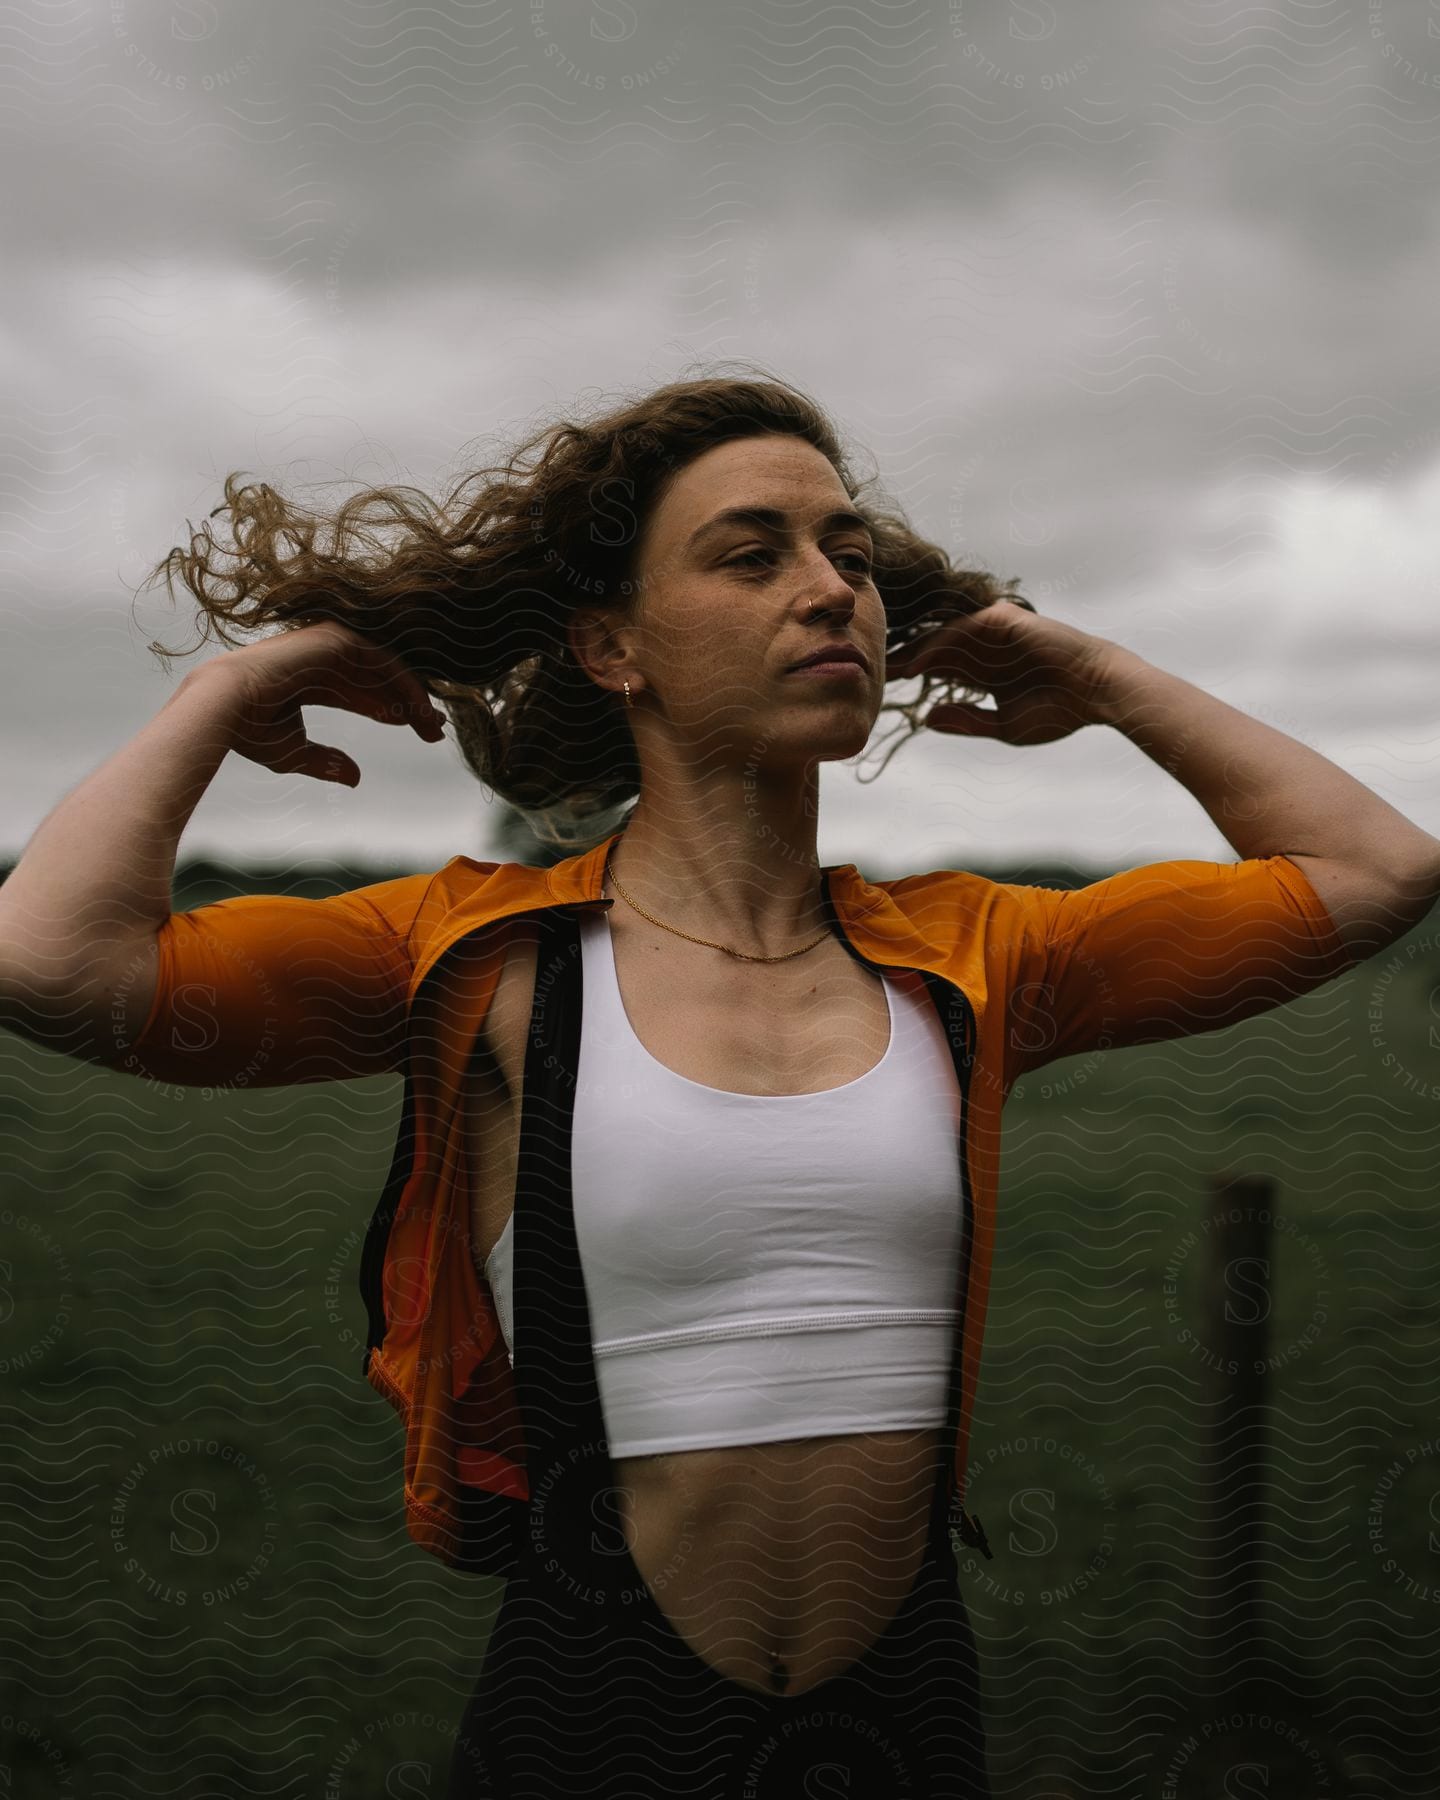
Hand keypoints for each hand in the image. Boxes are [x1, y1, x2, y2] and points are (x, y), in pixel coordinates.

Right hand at [192, 618, 447, 785]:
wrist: (226, 707)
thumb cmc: (251, 731)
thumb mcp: (295, 753)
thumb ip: (326, 762)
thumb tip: (357, 778)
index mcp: (310, 679)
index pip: (362, 693)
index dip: (391, 710)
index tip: (419, 730)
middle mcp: (322, 658)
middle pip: (379, 680)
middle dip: (410, 704)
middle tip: (436, 729)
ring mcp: (329, 644)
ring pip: (386, 670)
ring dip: (414, 698)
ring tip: (435, 728)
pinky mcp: (338, 639)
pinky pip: (385, 662)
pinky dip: (406, 686)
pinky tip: (422, 712)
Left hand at [884, 599, 1117, 746]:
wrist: (1098, 693)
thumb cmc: (1059, 712)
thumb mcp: (1003, 726)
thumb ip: (966, 721)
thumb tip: (926, 718)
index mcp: (982, 670)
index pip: (935, 669)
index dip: (907, 676)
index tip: (877, 689)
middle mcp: (982, 647)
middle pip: (929, 648)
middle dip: (899, 658)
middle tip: (864, 669)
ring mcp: (992, 632)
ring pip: (940, 636)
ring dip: (911, 649)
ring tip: (881, 665)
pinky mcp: (1002, 619)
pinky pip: (961, 629)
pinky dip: (938, 643)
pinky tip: (916, 660)